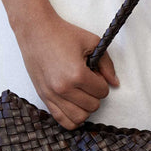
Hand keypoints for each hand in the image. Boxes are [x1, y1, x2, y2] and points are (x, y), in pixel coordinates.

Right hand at [14, 9, 118, 129]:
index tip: (95, 73)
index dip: (102, 82)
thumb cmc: (62, 34)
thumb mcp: (92, 42)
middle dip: (95, 95)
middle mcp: (63, 88)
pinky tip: (74, 106)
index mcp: (76, 74)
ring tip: (82, 93)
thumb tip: (115, 83)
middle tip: (88, 82)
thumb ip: (107, 65)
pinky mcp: (43, 97)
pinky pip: (62, 120)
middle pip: (92, 106)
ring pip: (79, 118)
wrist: (36, 31)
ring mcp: (51, 95)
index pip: (102, 92)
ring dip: (85, 108)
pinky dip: (72, 118)